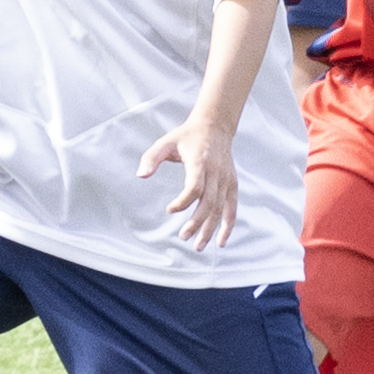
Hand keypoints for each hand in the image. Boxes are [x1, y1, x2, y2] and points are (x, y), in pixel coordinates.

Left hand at [136, 113, 244, 248]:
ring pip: (220, 209)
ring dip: (210, 229)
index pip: (195, 187)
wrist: (215, 126)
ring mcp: (226, 180)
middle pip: (208, 202)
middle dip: (197, 222)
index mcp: (200, 162)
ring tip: (198, 246)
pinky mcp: (232, 184)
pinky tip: (221, 242)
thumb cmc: (187, 136)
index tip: (169, 210)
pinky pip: (232, 208)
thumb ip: (151, 158)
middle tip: (183, 237)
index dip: (183, 202)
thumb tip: (140, 176)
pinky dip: (228, 225)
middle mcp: (216, 173)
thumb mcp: (166, 142)